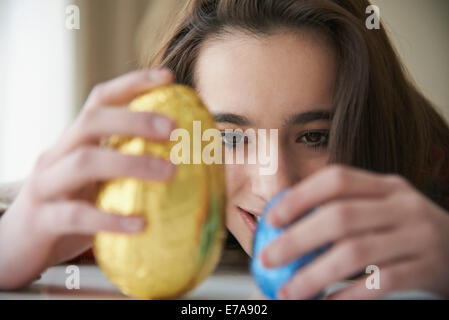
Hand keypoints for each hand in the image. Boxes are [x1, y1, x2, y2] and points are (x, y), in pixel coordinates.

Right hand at [0, 68, 175, 289]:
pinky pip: (75, 215)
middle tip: (173, 128)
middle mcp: (57, 155)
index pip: (99, 101)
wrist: (13, 250)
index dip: (132, 84)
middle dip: (135, 119)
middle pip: (91, 121)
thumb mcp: (95, 187)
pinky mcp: (40, 220)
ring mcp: (45, 185)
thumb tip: (181, 168)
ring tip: (170, 172)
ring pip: (84, 162)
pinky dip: (110, 218)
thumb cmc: (66, 214)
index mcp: (73, 143)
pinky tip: (140, 225)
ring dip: (131, 163)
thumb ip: (125, 175)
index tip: (168, 77)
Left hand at [261, 164, 448, 298]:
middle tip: (267, 260)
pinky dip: (347, 297)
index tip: (272, 219)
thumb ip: (346, 209)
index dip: (300, 197)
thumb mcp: (383, 209)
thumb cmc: (407, 232)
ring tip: (288, 292)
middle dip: (297, 239)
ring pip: (355, 253)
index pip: (337, 179)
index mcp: (386, 186)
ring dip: (314, 275)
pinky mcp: (427, 270)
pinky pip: (379, 285)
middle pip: (340, 217)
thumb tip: (287, 224)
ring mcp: (418, 237)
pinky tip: (325, 304)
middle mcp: (403, 206)